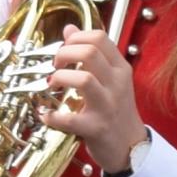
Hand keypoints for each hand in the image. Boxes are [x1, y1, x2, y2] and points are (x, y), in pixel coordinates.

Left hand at [36, 25, 145, 176]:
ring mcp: (107, 106)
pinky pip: (68, 119)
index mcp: (120, 69)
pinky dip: (51, 115)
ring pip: (83, 79)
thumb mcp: (111, 78)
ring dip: (60, 78)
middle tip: (56, 65)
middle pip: (89, 52)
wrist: (130, 147)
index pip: (100, 37)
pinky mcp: (96, 128)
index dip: (75, 37)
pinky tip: (46, 114)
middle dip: (63, 54)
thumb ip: (93, 53)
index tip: (65, 48)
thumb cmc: (116, 111)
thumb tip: (70, 29)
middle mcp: (117, 84)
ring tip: (53, 84)